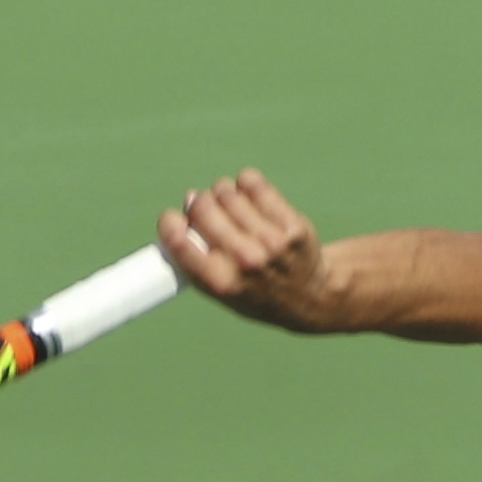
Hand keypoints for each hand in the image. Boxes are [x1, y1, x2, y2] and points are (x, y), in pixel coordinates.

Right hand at [158, 169, 334, 331]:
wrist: (311, 297)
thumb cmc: (255, 291)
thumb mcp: (220, 290)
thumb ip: (198, 255)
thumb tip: (188, 202)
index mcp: (220, 282)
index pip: (180, 241)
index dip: (169, 223)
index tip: (174, 220)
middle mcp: (246, 261)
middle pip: (202, 207)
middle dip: (199, 204)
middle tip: (206, 211)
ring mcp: (272, 242)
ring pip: (227, 191)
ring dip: (223, 193)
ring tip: (231, 207)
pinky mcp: (292, 224)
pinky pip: (254, 184)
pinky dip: (247, 185)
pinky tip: (250, 197)